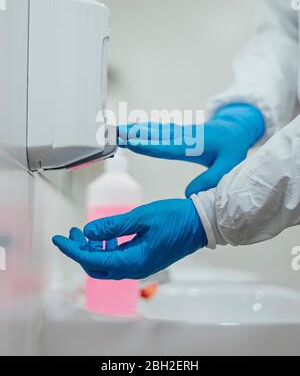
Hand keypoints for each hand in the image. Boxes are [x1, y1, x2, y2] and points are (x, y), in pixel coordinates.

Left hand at [52, 199, 206, 279]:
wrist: (200, 224)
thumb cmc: (175, 218)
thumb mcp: (141, 217)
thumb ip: (113, 226)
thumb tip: (88, 232)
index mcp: (132, 261)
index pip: (93, 259)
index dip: (72, 249)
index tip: (58, 239)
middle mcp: (134, 269)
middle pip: (97, 267)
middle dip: (80, 251)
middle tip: (71, 233)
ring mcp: (140, 266)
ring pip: (106, 264)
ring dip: (92, 250)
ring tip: (85, 233)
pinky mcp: (144, 260)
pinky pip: (118, 260)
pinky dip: (106, 249)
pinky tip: (105, 236)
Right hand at [118, 104, 264, 196]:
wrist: (234, 129)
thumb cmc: (232, 149)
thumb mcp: (228, 167)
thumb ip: (209, 181)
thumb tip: (187, 195)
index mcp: (193, 145)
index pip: (167, 146)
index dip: (148, 144)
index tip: (130, 141)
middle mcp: (181, 136)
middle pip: (153, 135)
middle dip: (132, 133)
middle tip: (111, 132)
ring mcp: (176, 133)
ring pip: (150, 131)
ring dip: (131, 130)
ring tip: (112, 130)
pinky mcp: (174, 133)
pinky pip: (153, 131)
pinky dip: (138, 129)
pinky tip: (126, 129)